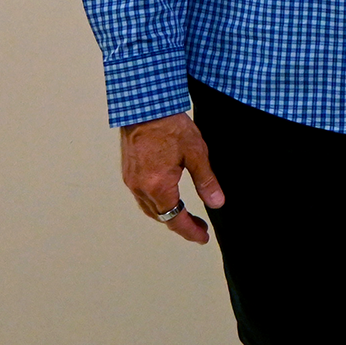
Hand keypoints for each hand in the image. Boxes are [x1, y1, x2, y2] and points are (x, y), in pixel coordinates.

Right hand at [119, 112, 224, 243]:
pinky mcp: (128, 173)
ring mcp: (131, 181)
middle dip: (180, 225)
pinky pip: (141, 197)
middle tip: (199, 227)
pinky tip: (167, 198)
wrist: (145, 107)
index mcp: (158, 186)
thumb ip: (206, 181)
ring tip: (185, 216)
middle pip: (160, 217)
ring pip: (149, 209)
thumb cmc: (171, 126)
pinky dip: (156, 203)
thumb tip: (217, 203)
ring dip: (167, 215)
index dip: (190, 231)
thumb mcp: (196, 153)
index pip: (175, 219)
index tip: (203, 237)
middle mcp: (140, 188)